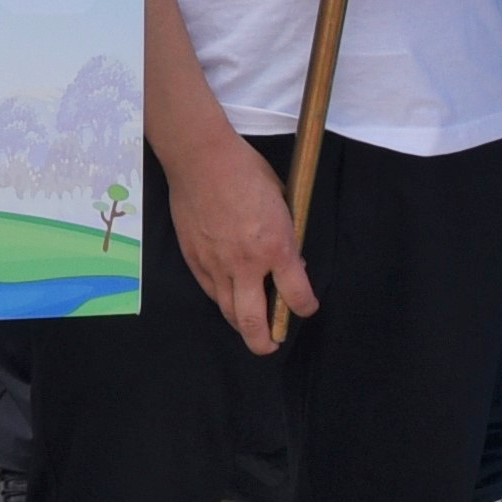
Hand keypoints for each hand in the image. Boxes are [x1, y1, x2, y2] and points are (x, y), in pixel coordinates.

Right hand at [160, 133, 314, 355]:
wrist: (201, 158)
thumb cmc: (246, 171)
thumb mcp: (282, 201)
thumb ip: (285, 234)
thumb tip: (288, 257)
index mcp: (276, 247)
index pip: (296, 295)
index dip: (305, 307)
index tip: (306, 307)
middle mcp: (246, 264)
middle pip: (255, 321)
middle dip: (265, 341)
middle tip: (271, 343)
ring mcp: (216, 265)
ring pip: (228, 312)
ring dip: (242, 326)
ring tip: (250, 328)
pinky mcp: (194, 259)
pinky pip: (210, 291)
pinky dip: (222, 300)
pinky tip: (228, 299)